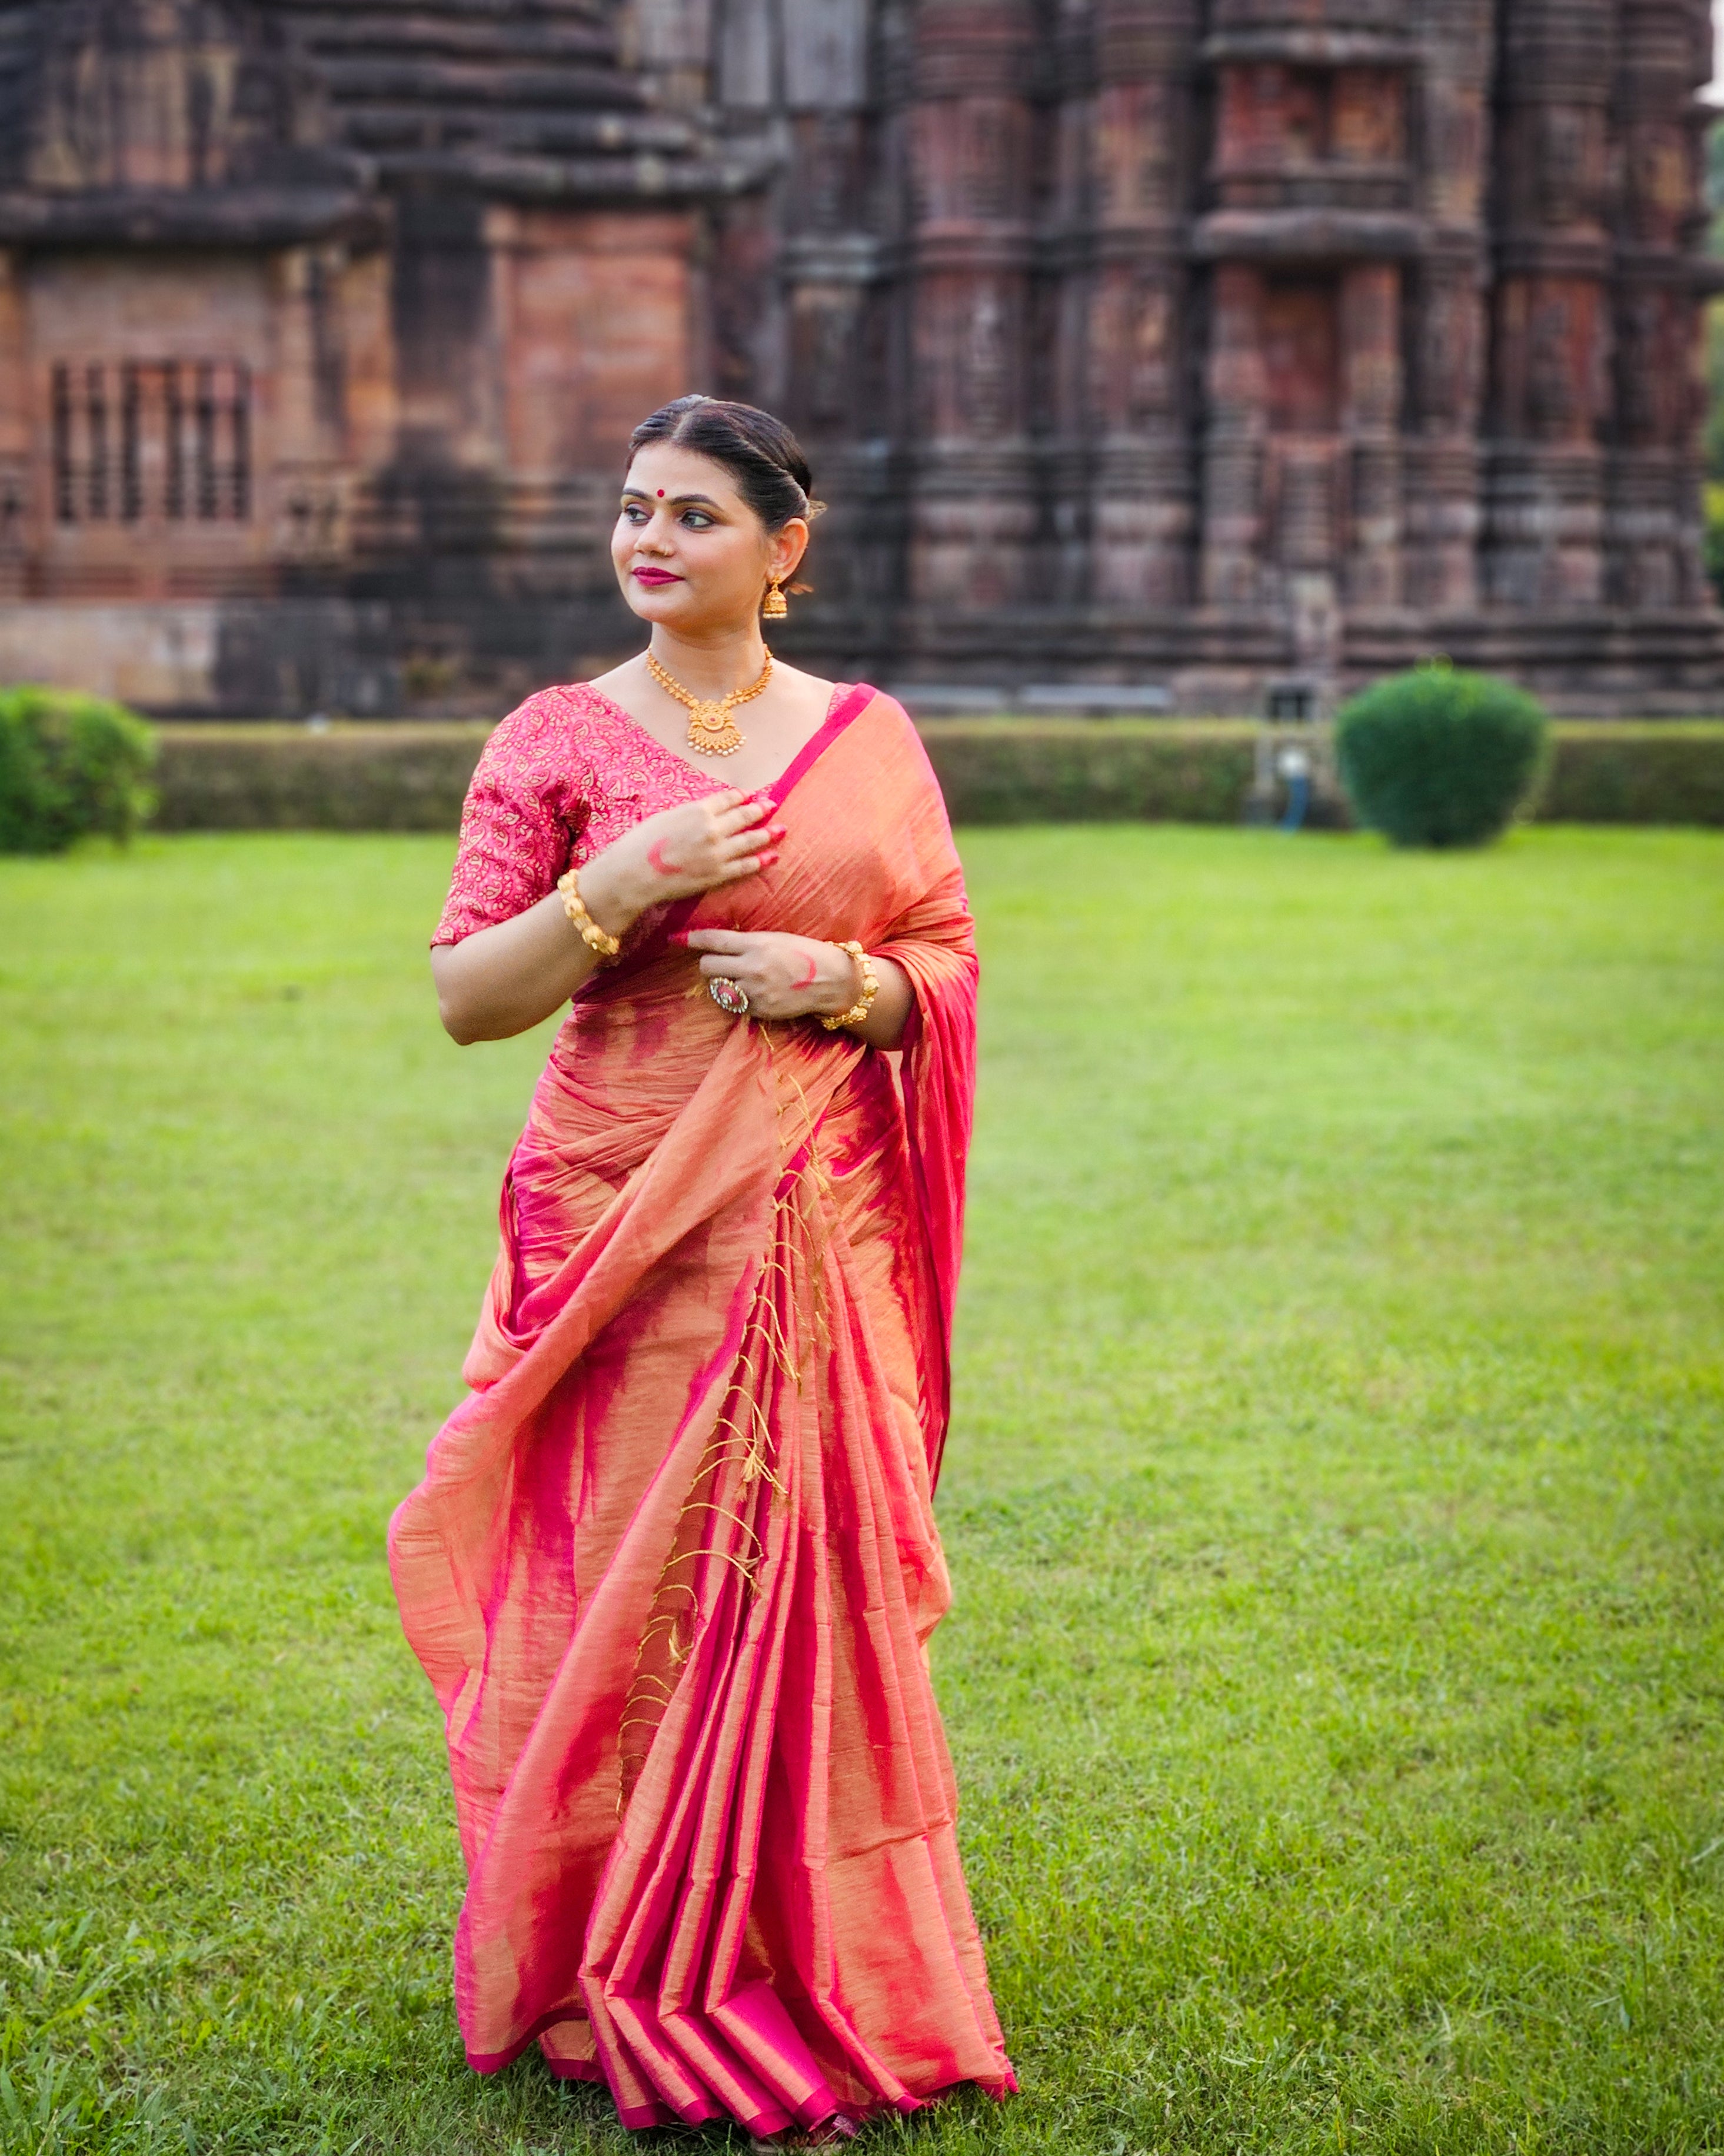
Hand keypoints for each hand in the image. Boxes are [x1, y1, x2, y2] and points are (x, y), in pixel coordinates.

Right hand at [579, 791, 783, 932]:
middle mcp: (712, 828)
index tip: (750, 795)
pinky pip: (745, 866)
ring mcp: (717, 853)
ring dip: (767, 834)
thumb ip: (689, 814)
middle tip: (772, 806)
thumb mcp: (665, 817)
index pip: (727, 799)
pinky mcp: (717, 875)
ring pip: (750, 840)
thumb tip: (704, 812)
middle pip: (744, 816)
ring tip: (781, 830)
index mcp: (697, 810)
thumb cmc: (640, 843)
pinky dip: (760, 861)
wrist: (633, 874)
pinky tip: (771, 856)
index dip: (742, 796)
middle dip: (760, 810)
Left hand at [684, 929, 862, 1022]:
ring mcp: (755, 991)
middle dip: (709, 964)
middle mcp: (752, 968)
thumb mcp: (776, 938)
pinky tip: (752, 992)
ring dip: (722, 983)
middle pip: (708, 967)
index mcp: (757, 944)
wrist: (831, 980)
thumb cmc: (805, 952)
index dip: (693, 939)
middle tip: (718, 963)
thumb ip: (747, 942)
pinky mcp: (760, 1009)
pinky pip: (735, 1004)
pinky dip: (737, 999)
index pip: (714, 940)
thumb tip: (719, 943)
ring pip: (718, 988)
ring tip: (739, 979)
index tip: (679, 939)